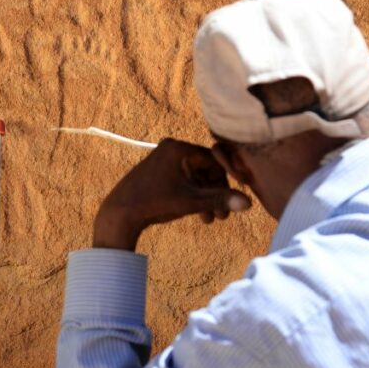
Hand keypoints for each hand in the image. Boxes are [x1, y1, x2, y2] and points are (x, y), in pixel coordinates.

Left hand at [92, 138, 250, 250]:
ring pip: (195, 178)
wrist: (120, 212)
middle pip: (205, 170)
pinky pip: (183, 180)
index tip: (233, 200)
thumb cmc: (154, 203)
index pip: (214, 160)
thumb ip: (220, 199)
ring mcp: (163, 159)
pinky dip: (192, 196)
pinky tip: (199, 215)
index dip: (226, 181)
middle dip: (215, 194)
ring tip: (211, 219)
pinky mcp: (158, 171)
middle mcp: (171, 149)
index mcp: (179, 149)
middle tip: (223, 215)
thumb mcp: (191, 201)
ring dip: (205, 198)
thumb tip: (248, 203)